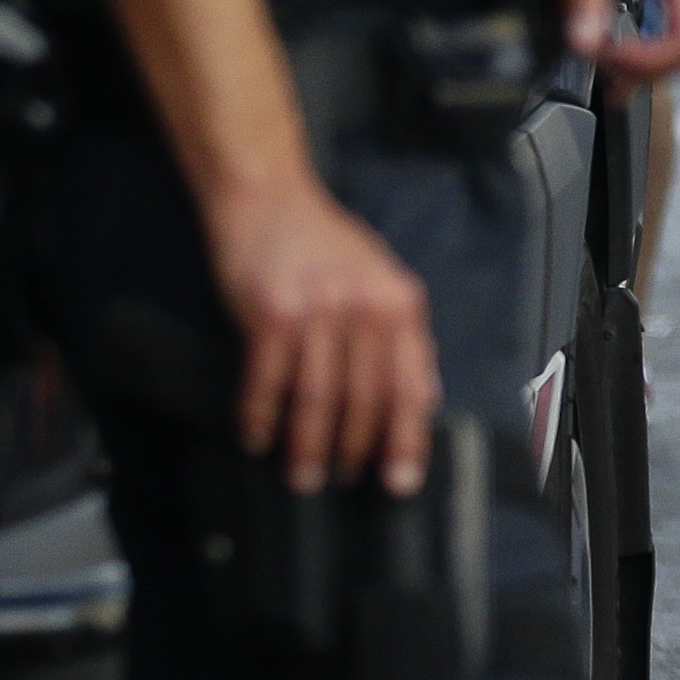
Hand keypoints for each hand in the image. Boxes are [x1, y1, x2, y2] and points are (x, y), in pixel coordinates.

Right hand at [205, 172, 436, 495]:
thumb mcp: (381, 283)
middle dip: (355, 450)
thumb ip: (402, 338)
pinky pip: (267, 382)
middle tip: (342, 482)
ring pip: (318, 398)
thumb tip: (422, 401)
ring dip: (308, 445)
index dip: (406, 438)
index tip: (400, 481)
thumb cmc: (326, 246)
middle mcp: (366, 309)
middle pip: (365, 399)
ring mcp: (317, 312)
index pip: (411, 385)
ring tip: (303, 478)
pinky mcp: (270, 315)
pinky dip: (262, 417)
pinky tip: (256, 440)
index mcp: (402, 304)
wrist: (268, 198)